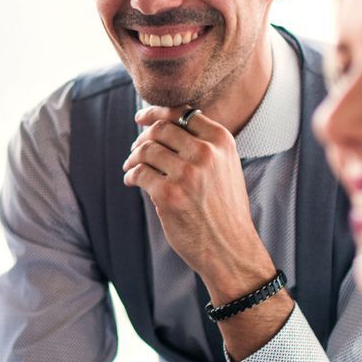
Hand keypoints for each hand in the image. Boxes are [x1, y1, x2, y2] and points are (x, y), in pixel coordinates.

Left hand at [123, 105, 272, 296]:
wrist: (231, 248)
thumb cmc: (224, 209)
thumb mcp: (226, 168)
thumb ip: (204, 145)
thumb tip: (164, 125)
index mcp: (222, 142)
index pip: (182, 113)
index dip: (156, 113)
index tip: (142, 118)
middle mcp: (205, 154)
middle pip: (160, 129)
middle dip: (142, 136)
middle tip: (135, 148)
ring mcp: (186, 174)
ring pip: (146, 150)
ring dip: (133, 157)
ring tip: (130, 166)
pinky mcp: (168, 195)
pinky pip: (138, 173)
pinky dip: (130, 175)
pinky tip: (131, 181)